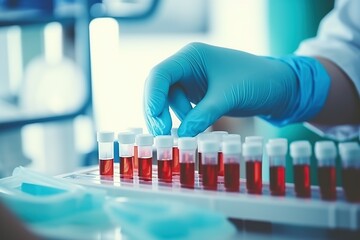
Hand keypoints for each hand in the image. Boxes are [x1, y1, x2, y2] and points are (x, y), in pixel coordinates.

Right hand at [144, 42, 329, 136]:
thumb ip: (203, 115)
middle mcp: (187, 66)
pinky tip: (190, 130)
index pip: (160, 75)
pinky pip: (180, 108)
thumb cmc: (257, 81)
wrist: (277, 86)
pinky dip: (182, 120)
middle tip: (162, 136)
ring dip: (172, 118)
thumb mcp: (228, 96)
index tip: (157, 124)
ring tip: (185, 134)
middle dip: (157, 112)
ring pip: (168, 100)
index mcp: (191, 56)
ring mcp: (191, 80)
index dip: (153, 99)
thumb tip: (181, 136)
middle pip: (158, 88)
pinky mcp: (197, 93)